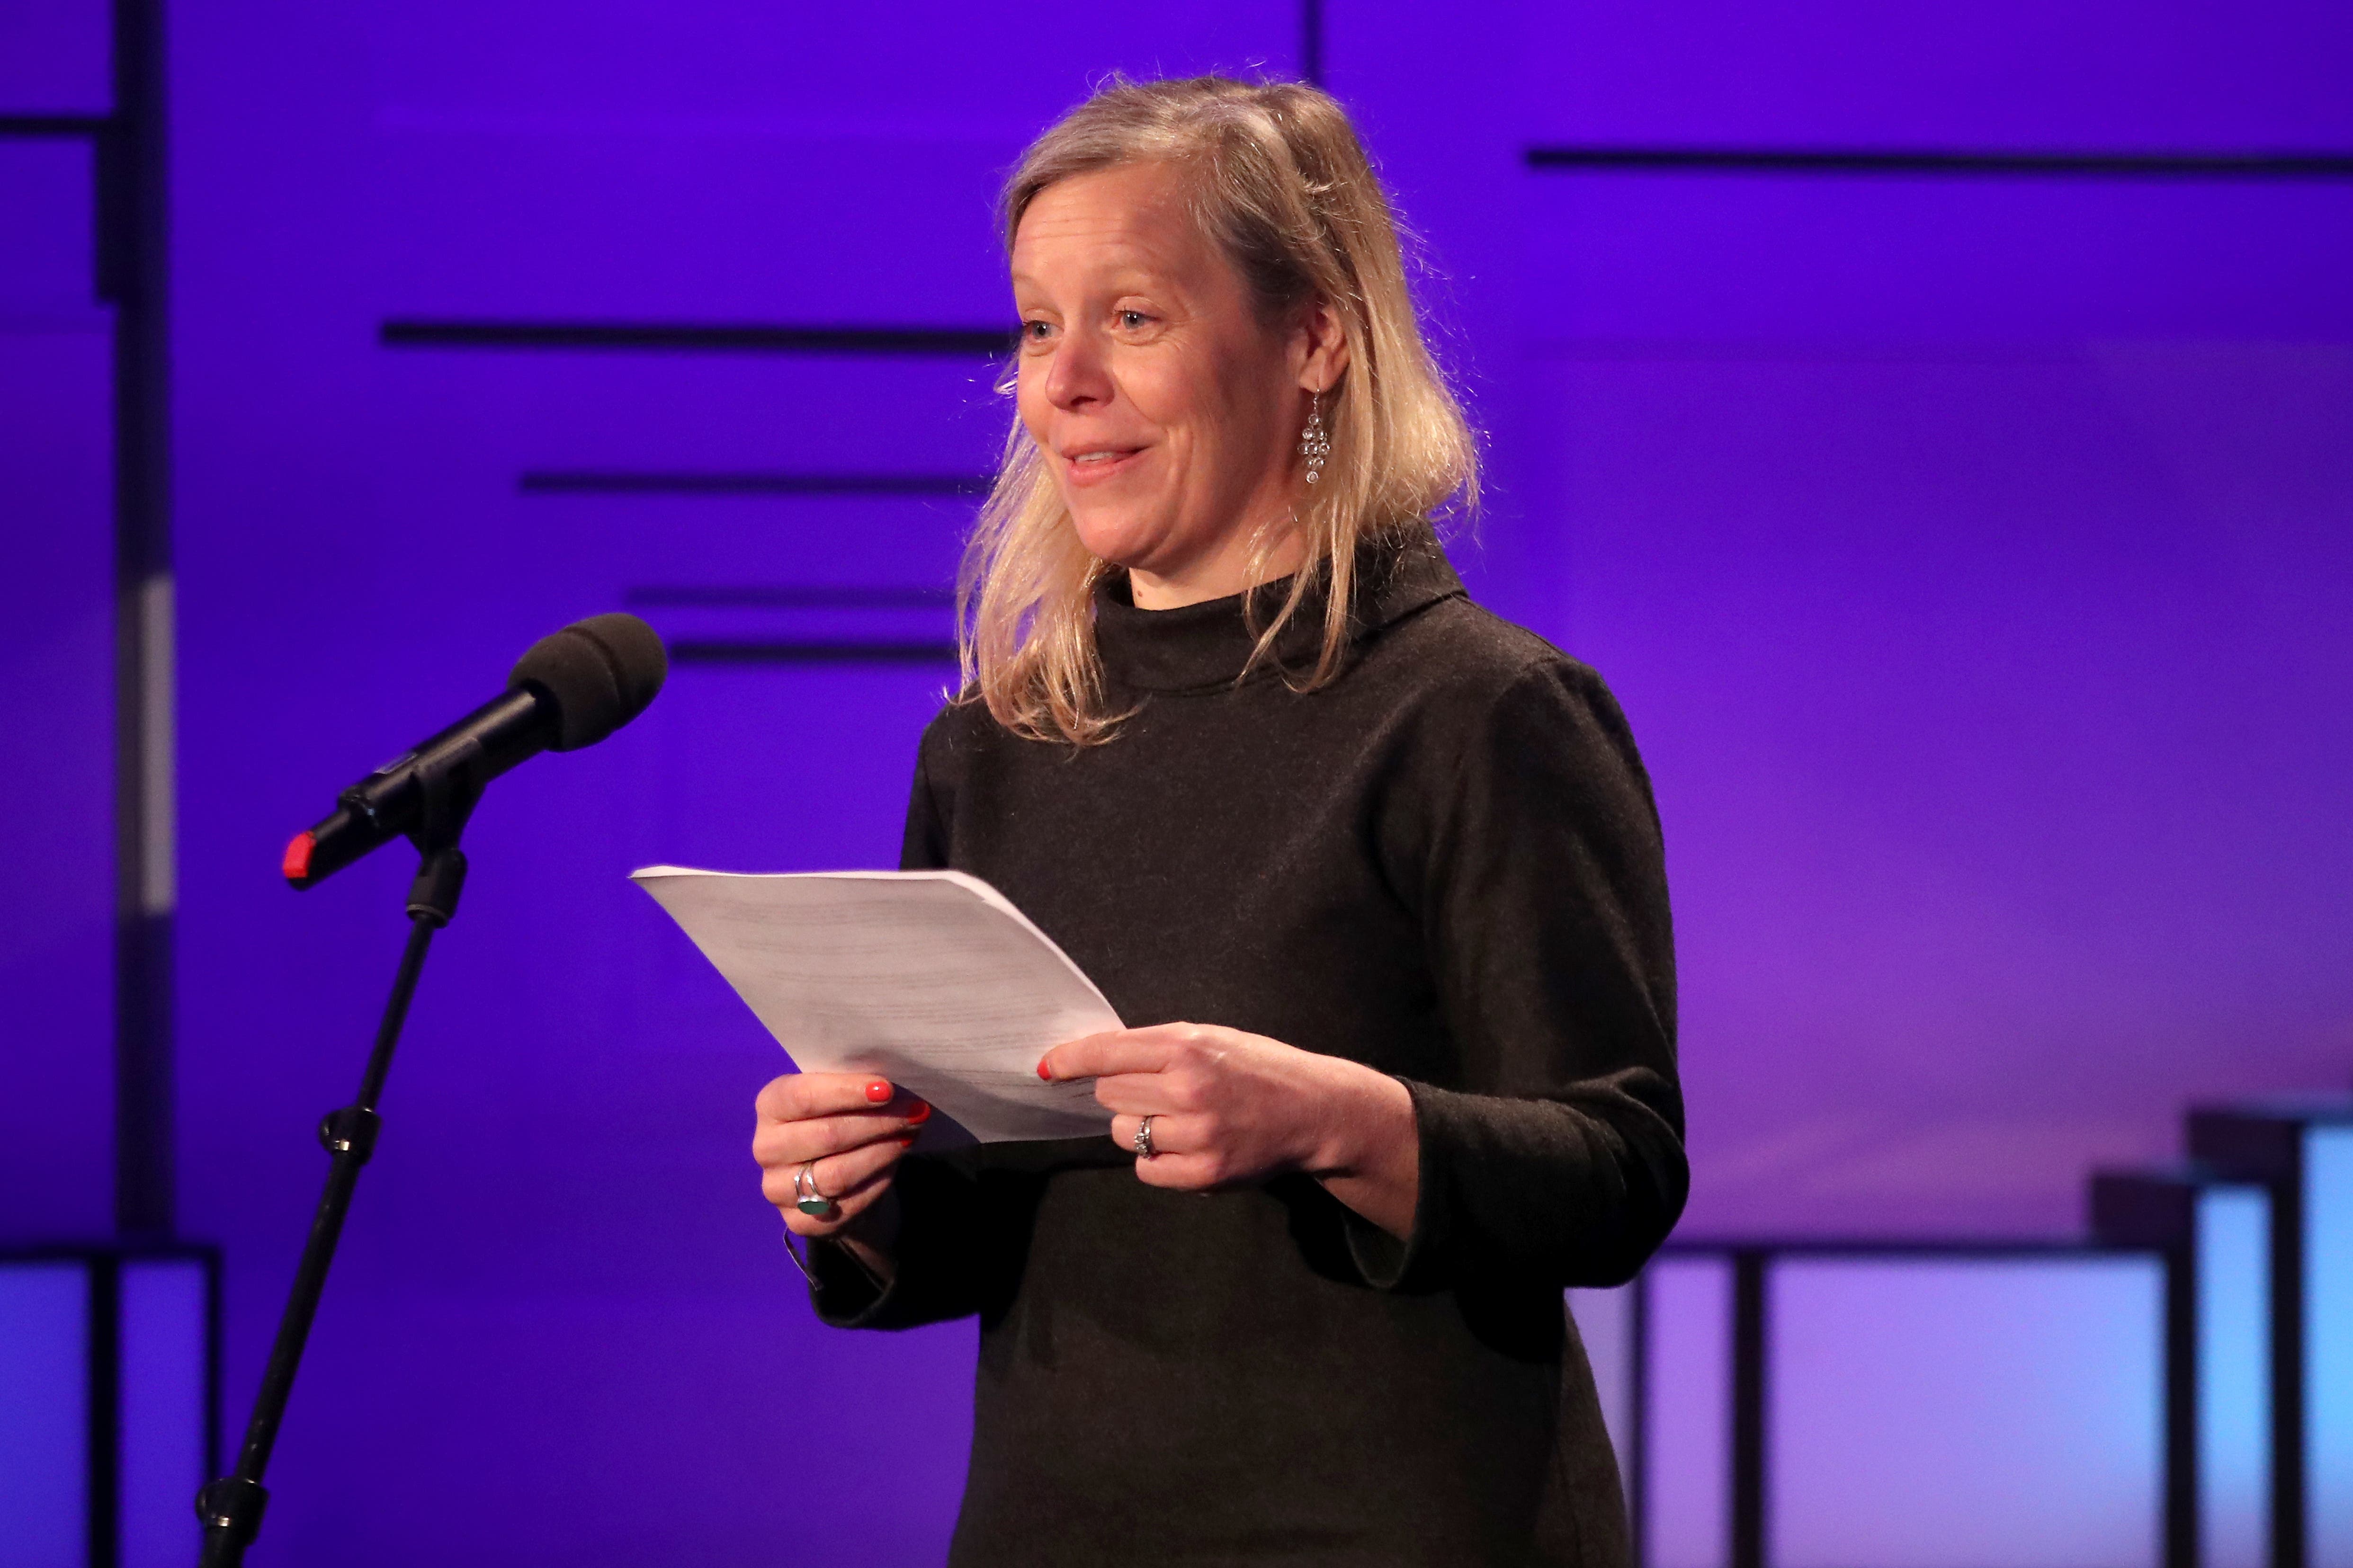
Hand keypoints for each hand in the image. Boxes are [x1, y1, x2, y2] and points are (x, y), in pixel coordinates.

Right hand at [752, 1073, 928, 1249]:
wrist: (836, 1176)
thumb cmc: (840, 1120)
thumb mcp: (841, 1097)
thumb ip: (855, 1088)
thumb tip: (890, 1085)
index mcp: (771, 1105)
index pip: (803, 1096)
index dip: (846, 1092)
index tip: (886, 1089)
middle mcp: (766, 1148)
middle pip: (827, 1135)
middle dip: (878, 1123)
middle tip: (915, 1113)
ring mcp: (777, 1189)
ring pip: (838, 1173)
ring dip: (882, 1153)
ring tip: (909, 1136)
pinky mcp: (799, 1221)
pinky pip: (847, 1204)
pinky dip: (877, 1182)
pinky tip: (894, 1165)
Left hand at [1038, 1024, 1418, 1236]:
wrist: (1315, 1112)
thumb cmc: (1259, 1068)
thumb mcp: (1211, 1038)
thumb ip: (1156, 1046)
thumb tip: (1093, 1060)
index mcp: (1187, 1047)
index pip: (1107, 1053)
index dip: (1069, 1060)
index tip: (1046, 1067)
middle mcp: (1188, 1090)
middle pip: (1108, 1095)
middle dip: (1122, 1091)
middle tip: (1155, 1090)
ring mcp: (1196, 1136)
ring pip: (1123, 1133)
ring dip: (1138, 1126)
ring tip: (1177, 1118)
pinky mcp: (1203, 1175)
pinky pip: (1145, 1168)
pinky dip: (1156, 1158)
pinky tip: (1186, 1145)